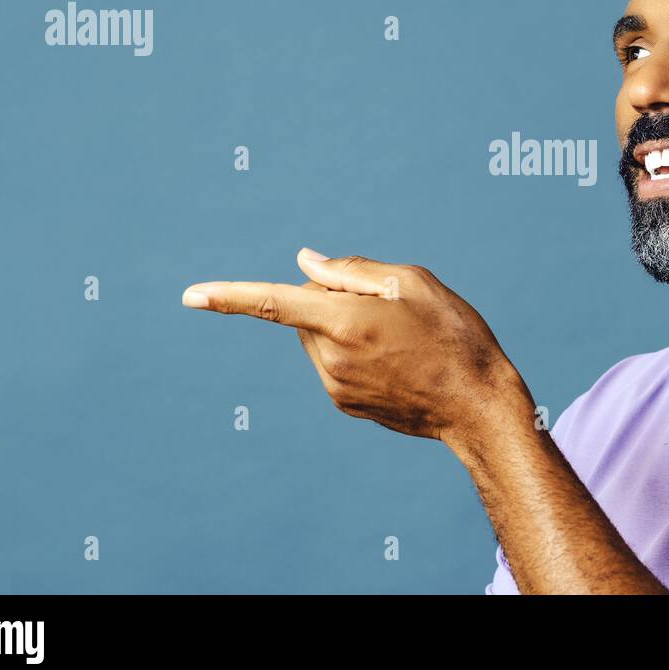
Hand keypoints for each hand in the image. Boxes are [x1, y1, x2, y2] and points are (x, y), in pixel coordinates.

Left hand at [181, 249, 527, 444]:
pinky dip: (355, 352)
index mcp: (345, 321)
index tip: (190, 295)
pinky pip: (334, 363)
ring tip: (401, 337)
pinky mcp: (345, 404)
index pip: (273, 303)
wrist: (478, 404)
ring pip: (320, 338)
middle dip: (334, 299)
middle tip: (390, 307)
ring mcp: (335, 386)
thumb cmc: (453, 334)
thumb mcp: (412, 282)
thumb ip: (351, 270)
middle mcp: (331, 358)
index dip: (229, 297)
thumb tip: (304, 265)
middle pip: (309, 312)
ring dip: (345, 327)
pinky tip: (397, 359)